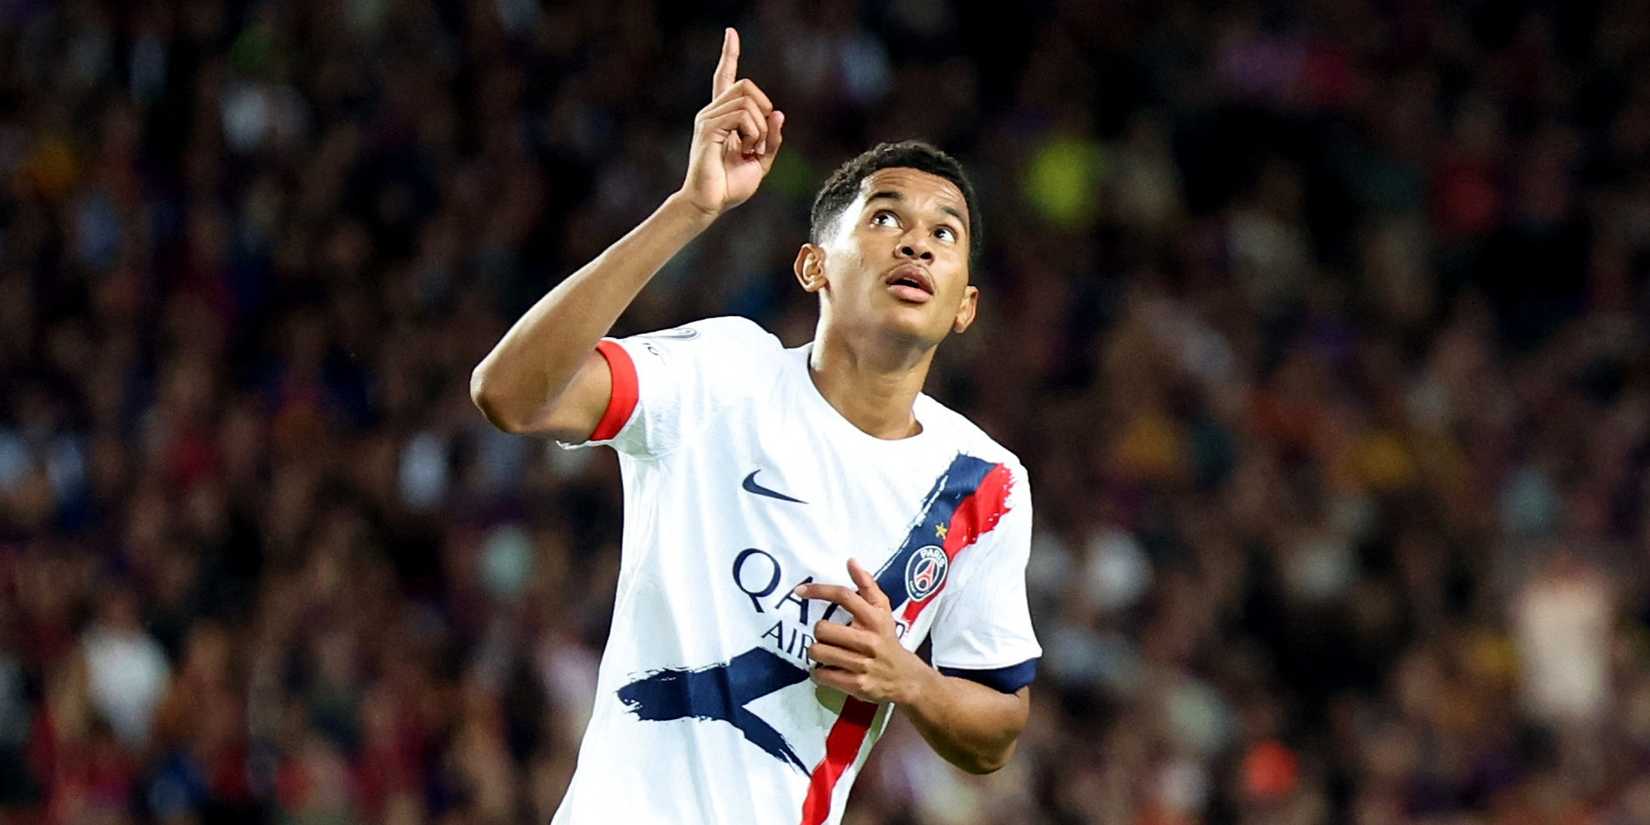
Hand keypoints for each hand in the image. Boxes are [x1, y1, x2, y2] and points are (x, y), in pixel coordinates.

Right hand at [678, 28, 784, 217]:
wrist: (711, 204)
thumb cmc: (731, 185)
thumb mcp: (762, 161)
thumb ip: (772, 138)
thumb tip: (777, 112)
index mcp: (724, 117)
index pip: (725, 77)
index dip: (729, 54)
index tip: (731, 32)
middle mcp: (713, 112)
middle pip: (746, 85)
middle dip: (764, 109)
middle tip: (760, 140)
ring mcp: (708, 118)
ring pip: (747, 102)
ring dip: (759, 129)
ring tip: (750, 150)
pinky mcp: (708, 129)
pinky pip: (741, 115)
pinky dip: (753, 133)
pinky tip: (745, 150)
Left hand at [797, 559, 934, 705]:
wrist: (907, 679)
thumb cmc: (888, 641)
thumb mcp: (883, 611)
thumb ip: (867, 586)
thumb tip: (851, 561)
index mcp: (876, 618)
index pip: (845, 596)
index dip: (819, 591)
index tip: (800, 590)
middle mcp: (870, 640)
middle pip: (824, 628)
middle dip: (819, 633)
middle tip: (826, 637)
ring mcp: (863, 664)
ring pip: (819, 652)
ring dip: (816, 652)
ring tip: (825, 653)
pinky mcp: (857, 685)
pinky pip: (823, 675)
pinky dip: (819, 673)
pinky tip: (826, 670)